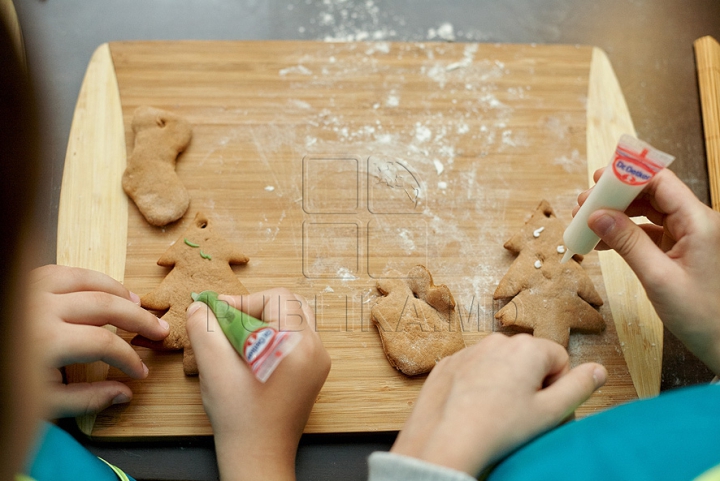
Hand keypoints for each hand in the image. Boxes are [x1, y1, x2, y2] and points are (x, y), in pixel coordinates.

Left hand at [28, 265, 169, 417]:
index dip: (129, 358)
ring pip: (88, 280)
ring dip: (118, 291)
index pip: (105, 344)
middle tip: (160, 330)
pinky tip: (103, 290)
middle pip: (105, 305)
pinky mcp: (24, 284)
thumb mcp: (42, 404)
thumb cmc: (4, 388)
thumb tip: (125, 393)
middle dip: (139, 319)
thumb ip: (86, 399)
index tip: (140, 373)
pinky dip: (90, 279)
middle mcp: (40, 310)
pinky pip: (64, 271)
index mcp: (45, 343)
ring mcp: (29, 291)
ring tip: (139, 304)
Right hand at [186, 288, 330, 480]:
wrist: (259, 456)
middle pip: (290, 304)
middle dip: (256, 307)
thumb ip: (204, 330)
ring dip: (266, 320)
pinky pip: (297, 337)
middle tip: (228, 322)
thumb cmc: (239, 417)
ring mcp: (319, 361)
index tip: (218, 313)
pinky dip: (274, 335)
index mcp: (298, 344)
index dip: (245, 300)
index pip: (277, 297)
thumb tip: (200, 306)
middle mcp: (316, 349)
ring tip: (238, 338)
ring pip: (294, 319)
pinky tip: (251, 353)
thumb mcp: (214, 369)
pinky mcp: (314, 371)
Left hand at [391, 333, 605, 475]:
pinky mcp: (449, 363)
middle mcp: (498, 340)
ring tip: (495, 412)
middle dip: (530, 382)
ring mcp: (470, 350)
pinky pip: (473, 369)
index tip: (541, 407)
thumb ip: (580, 387)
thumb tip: (599, 370)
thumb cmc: (499, 427)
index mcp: (528, 348)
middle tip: (519, 413)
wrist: (445, 439)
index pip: (560, 359)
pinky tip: (473, 408)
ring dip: (503, 382)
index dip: (556, 387)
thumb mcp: (551, 412)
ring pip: (500, 364)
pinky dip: (477, 385)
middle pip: (529, 359)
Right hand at [577, 168, 719, 374]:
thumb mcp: (658, 278)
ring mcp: (688, 236)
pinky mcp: (681, 250)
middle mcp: (696, 223)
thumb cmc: (702, 315)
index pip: (661, 182)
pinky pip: (649, 232)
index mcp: (699, 222)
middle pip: (651, 194)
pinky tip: (601, 241)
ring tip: (586, 221)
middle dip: (616, 196)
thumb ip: (627, 243)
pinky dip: (625, 233)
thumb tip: (597, 216)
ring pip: (648, 212)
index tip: (598, 179)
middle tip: (583, 204)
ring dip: (617, 215)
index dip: (628, 176)